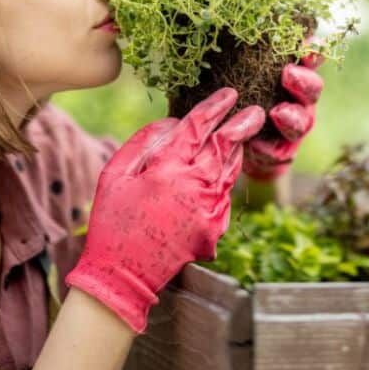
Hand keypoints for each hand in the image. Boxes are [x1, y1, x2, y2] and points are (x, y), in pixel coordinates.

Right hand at [65, 88, 264, 333]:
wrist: (123, 276)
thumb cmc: (113, 221)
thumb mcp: (114, 175)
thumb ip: (142, 142)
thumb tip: (171, 121)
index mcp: (166, 169)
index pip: (198, 127)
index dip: (215, 107)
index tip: (229, 93)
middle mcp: (194, 186)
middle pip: (226, 145)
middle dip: (243, 124)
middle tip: (256, 110)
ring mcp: (209, 209)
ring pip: (230, 170)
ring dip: (238, 151)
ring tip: (242, 135)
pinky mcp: (215, 228)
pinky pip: (225, 195)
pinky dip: (225, 180)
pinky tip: (223, 173)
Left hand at [242, 47, 324, 180]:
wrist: (232, 138)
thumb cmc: (238, 93)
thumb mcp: (238, 67)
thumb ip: (240, 49)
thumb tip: (221, 15)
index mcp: (293, 72)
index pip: (309, 57)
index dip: (312, 49)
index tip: (307, 42)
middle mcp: (299, 98)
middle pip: (312, 87)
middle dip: (303, 80)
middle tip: (288, 74)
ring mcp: (294, 126)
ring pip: (302, 120)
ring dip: (292, 115)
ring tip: (277, 113)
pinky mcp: (281, 152)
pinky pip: (279, 151)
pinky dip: (268, 147)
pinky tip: (256, 144)